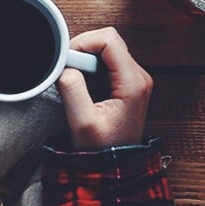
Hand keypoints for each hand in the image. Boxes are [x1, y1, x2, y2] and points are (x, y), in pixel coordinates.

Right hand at [57, 27, 152, 149]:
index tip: (66, 59)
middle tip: (66, 70)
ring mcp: (134, 79)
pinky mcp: (126, 83)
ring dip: (85, 59)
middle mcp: (139, 76)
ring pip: (106, 50)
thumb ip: (72, 90)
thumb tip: (65, 68)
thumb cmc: (102, 148)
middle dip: (82, 50)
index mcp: (133, 83)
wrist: (115, 165)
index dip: (83, 42)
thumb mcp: (82, 122)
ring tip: (72, 79)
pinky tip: (80, 83)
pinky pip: (106, 62)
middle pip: (109, 41)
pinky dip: (89, 67)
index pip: (109, 40)